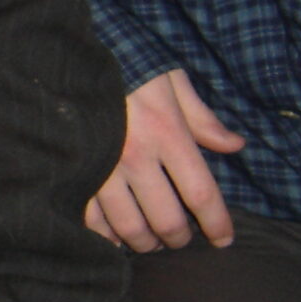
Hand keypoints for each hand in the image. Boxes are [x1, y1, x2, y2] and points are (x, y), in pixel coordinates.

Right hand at [85, 69, 244, 250]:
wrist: (65, 58)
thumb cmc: (127, 65)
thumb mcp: (171, 80)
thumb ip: (202, 118)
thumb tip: (235, 145)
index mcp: (166, 133)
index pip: (201, 193)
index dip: (218, 223)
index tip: (225, 240)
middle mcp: (135, 158)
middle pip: (166, 219)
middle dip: (178, 238)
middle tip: (180, 240)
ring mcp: (101, 170)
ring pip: (129, 227)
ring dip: (145, 242)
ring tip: (150, 242)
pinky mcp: (73, 173)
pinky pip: (91, 219)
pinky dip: (106, 236)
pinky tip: (113, 237)